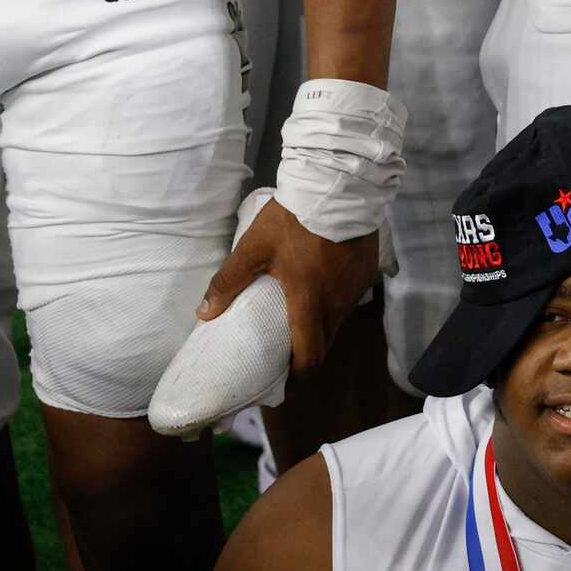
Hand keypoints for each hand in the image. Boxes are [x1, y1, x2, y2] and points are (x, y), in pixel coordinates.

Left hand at [197, 197, 377, 372]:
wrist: (340, 185)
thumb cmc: (294, 220)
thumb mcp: (254, 248)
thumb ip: (228, 281)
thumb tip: (204, 314)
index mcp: (309, 303)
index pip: (309, 357)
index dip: (297, 377)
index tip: (283, 385)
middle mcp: (337, 302)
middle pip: (325, 344)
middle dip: (306, 356)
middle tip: (286, 357)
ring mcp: (356, 287)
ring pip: (338, 321)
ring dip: (320, 329)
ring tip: (301, 322)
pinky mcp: (367, 271)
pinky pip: (349, 299)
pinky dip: (334, 304)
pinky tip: (321, 289)